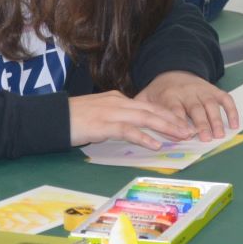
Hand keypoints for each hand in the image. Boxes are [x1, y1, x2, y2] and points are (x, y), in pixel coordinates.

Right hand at [68, 91, 194, 148]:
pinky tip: (155, 144)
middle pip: (153, 110)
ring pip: (145, 118)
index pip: (149, 106)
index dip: (168, 115)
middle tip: (191, 130)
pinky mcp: (103, 124)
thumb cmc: (73, 118)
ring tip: (181, 136)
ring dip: (166, 127)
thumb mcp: (99, 114)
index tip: (184, 123)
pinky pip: (128, 130)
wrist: (51, 117)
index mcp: (118, 99)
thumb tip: (131, 128)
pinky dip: (143, 137)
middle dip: (174, 120)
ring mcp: (111, 112)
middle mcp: (118, 102)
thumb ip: (115, 118)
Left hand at [137, 71, 238, 141]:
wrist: (173, 71)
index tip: (184, 135)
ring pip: (210, 105)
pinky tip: (234, 124)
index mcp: (169, 95)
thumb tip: (132, 126)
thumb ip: (141, 110)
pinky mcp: (213, 90)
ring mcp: (201, 90)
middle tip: (205, 138)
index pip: (174, 110)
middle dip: (201, 123)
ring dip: (216, 120)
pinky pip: (224, 98)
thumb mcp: (145, 98)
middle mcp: (186, 92)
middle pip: (195, 108)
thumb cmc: (159, 92)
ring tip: (219, 135)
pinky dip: (231, 110)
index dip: (180, 122)